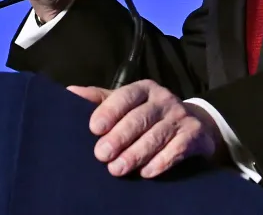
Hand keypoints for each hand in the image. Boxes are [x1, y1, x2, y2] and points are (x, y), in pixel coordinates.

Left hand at [68, 80, 225, 178]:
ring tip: (117, 169)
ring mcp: (180, 117)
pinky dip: (160, 162)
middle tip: (101, 155)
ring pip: (156, 136)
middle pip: (140, 118)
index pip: (125, 96)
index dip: (110, 111)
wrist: (193, 125)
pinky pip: (176, 149)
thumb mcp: (125, 103)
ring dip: (136, 154)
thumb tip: (69, 92)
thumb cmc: (148, 114)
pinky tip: (146, 173)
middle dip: (120, 137)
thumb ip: (99, 100)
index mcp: (144, 88)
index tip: (94, 128)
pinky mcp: (194, 135)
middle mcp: (164, 99)